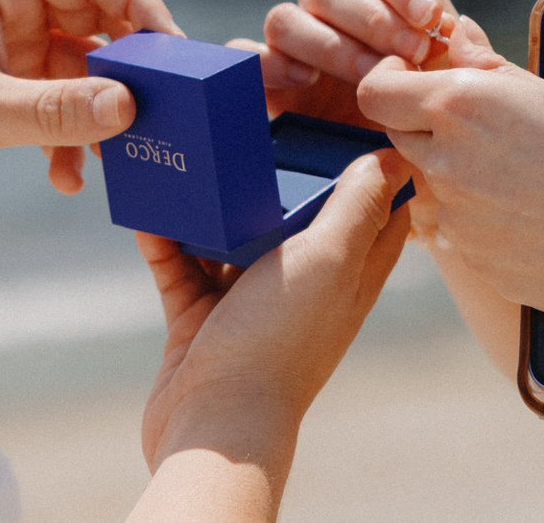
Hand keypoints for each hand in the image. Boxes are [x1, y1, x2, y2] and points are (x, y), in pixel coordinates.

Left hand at [0, 0, 177, 206]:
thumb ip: (56, 109)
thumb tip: (129, 106)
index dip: (138, 7)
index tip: (173, 53)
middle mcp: (5, 8)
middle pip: (94, 23)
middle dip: (124, 70)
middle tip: (160, 109)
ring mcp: (3, 51)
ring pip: (79, 72)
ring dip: (96, 114)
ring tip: (116, 155)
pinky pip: (55, 108)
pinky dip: (67, 141)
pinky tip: (67, 180)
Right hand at [135, 152, 414, 482]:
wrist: (213, 424)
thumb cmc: (278, 341)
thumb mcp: (328, 258)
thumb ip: (357, 206)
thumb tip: (393, 154)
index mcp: (347, 272)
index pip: (374, 211)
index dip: (368, 166)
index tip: (346, 118)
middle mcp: (303, 285)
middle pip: (295, 214)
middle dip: (276, 170)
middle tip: (254, 120)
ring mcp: (249, 302)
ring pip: (231, 234)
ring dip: (212, 200)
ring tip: (192, 153)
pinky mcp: (200, 318)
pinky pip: (180, 264)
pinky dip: (165, 236)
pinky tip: (149, 206)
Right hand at [259, 0, 457, 127]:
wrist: (405, 141)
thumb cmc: (433, 95)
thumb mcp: (456, 70)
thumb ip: (462, 51)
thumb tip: (459, 34)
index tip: (429, 17)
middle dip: (374, 22)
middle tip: (412, 56)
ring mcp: (294, 30)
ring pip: (287, 18)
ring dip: (331, 48)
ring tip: (370, 79)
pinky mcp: (269, 71)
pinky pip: (246, 54)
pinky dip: (266, 63)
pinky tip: (302, 79)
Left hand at [356, 15, 543, 324]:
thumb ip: (489, 69)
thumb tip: (453, 34)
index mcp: (463, 107)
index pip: (376, 92)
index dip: (392, 83)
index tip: (418, 82)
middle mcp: (448, 166)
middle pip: (399, 141)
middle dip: (427, 131)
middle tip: (486, 130)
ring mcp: (461, 225)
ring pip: (434, 192)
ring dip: (459, 181)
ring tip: (526, 179)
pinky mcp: (482, 268)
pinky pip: (465, 238)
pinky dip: (486, 226)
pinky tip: (540, 219)